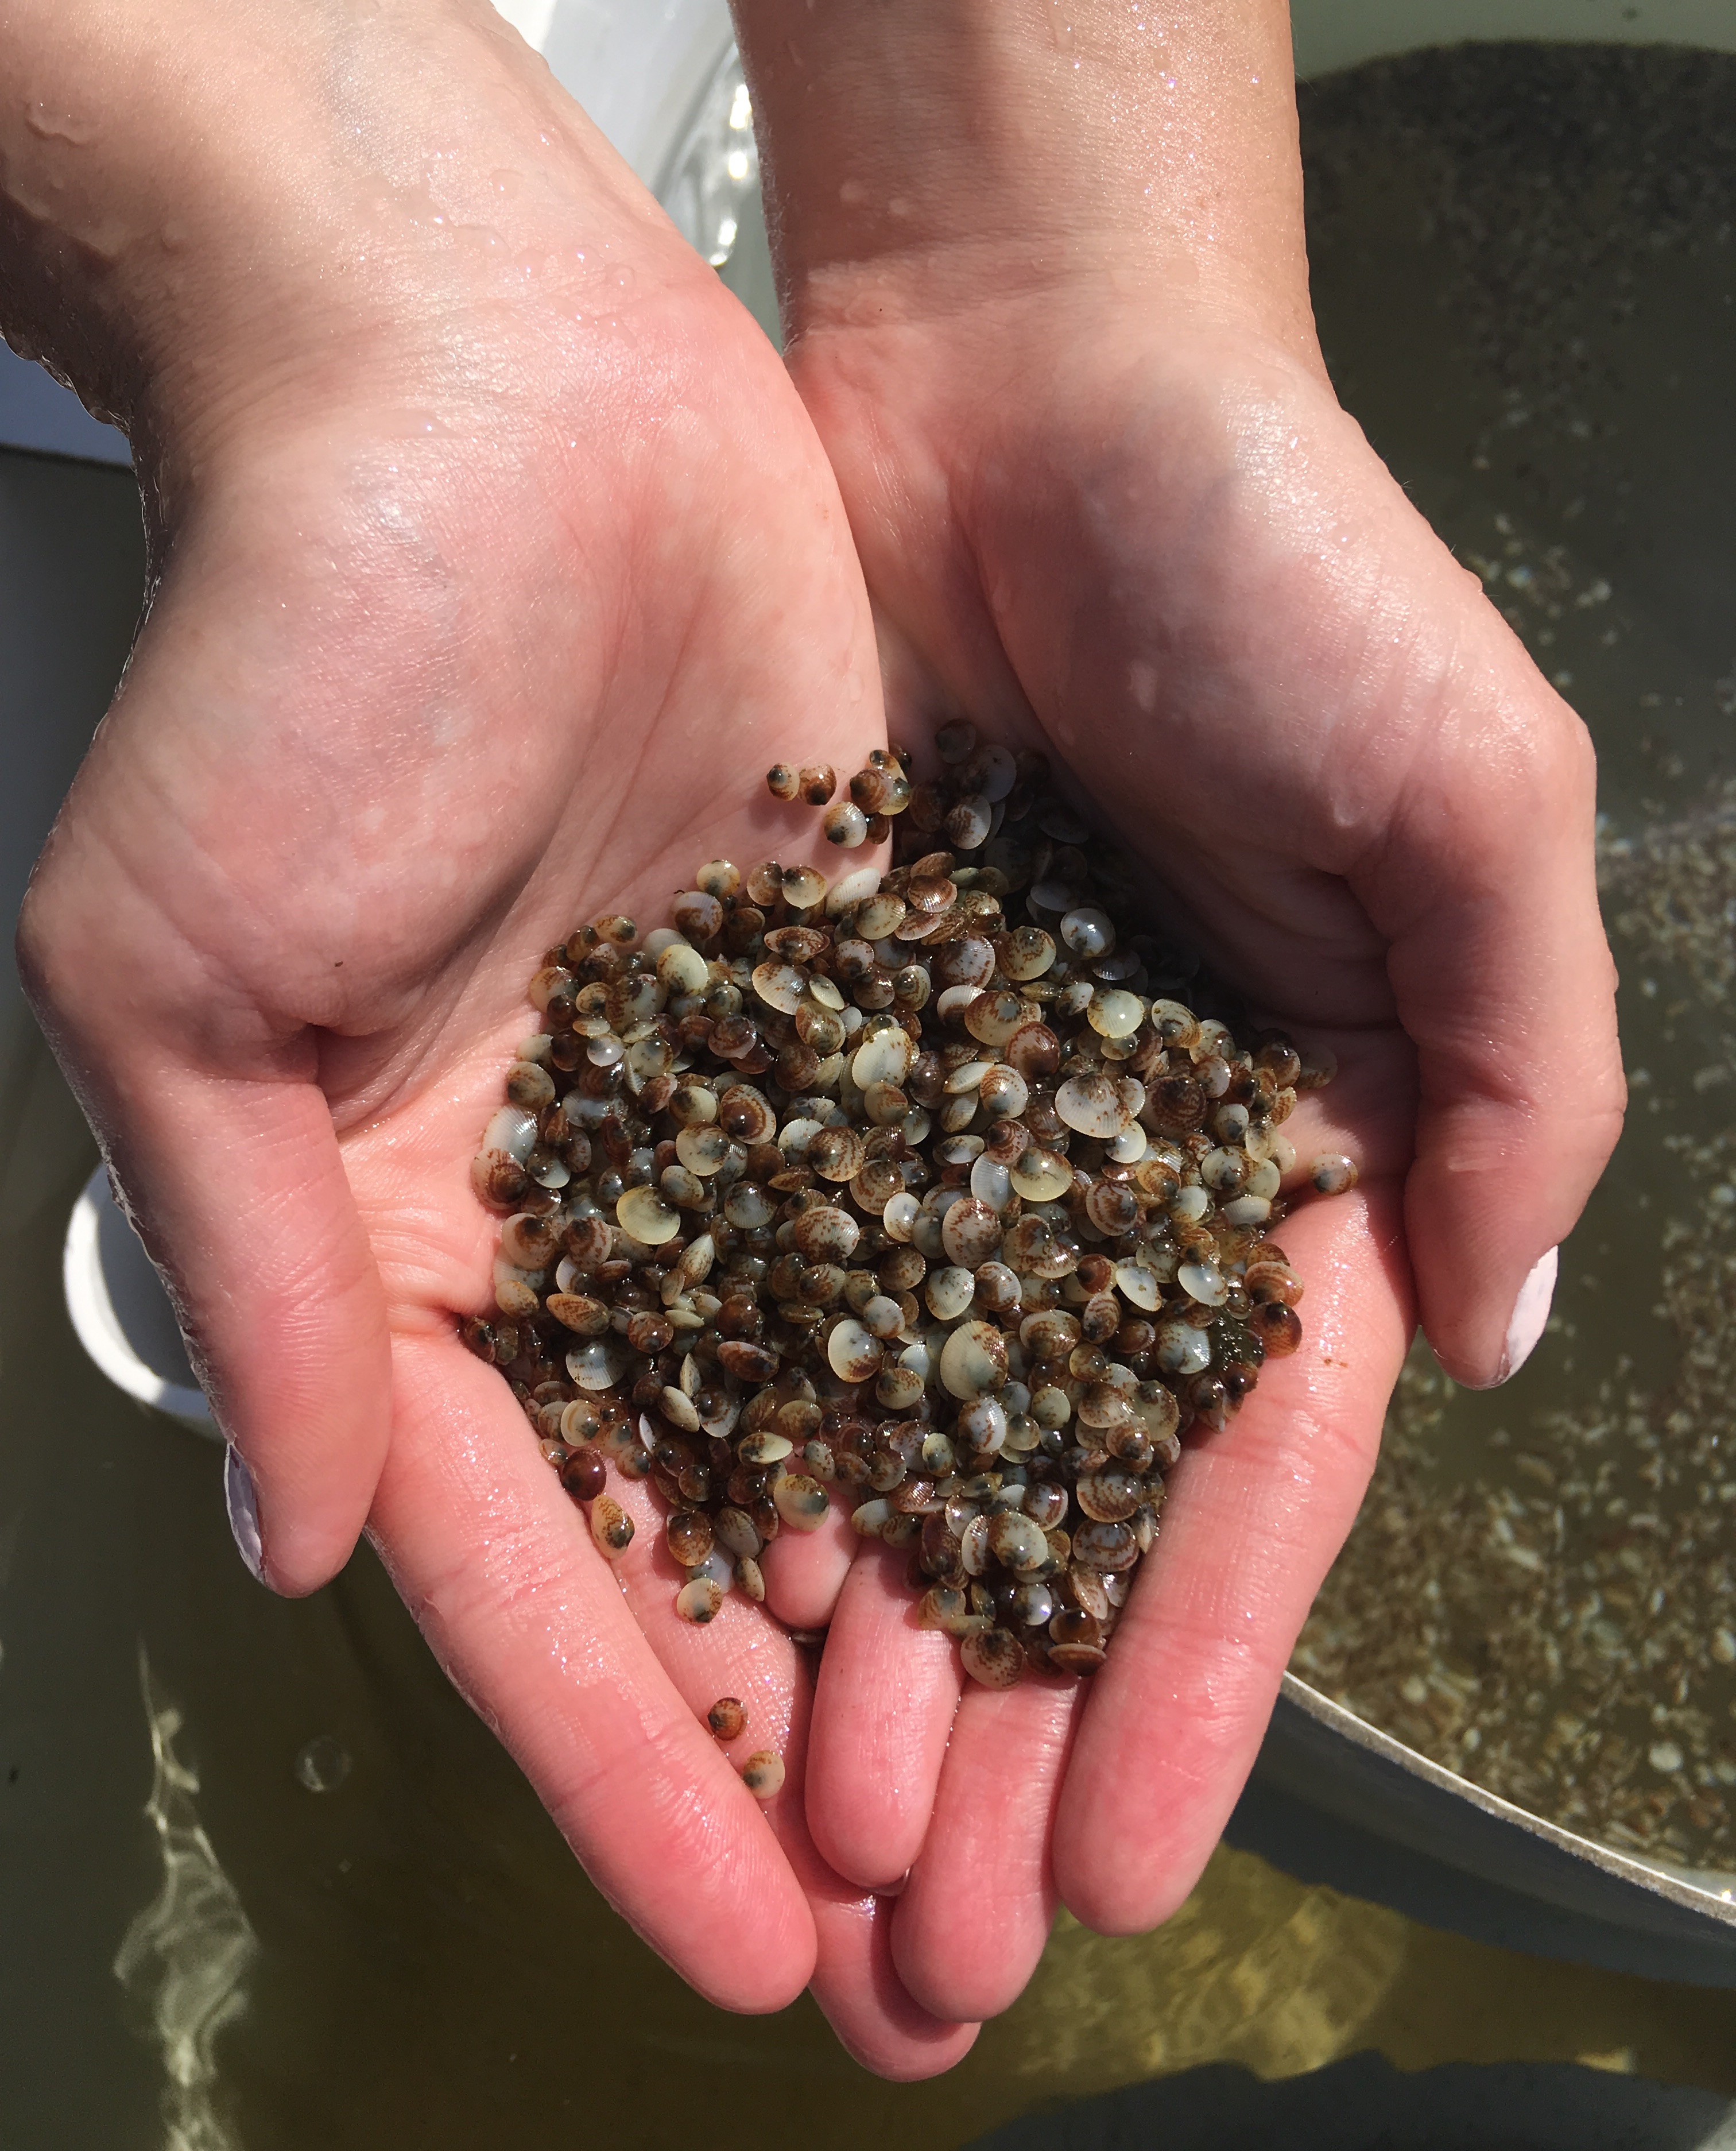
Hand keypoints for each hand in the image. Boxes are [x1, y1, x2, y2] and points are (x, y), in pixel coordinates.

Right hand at [9, 0, 967, 2065]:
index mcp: (402, 1240)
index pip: (517, 1561)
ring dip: (934, 1634)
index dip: (619, 1760)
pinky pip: (958, 1238)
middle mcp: (586, 1213)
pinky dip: (1019, 1394)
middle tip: (911, 1970)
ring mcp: (744, 1123)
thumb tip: (288, 1538)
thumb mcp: (181, 971)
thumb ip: (250, 1262)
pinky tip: (1091, 1559)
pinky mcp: (877, 1013)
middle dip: (800, 1757)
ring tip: (1029, 1831)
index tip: (728, 1941)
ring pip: (853, 1427)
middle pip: (705, 1542)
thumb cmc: (291, 655)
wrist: (483, 393)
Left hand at [732, 0, 1623, 2037]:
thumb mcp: (1475, 796)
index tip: (1132, 1868)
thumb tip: (1491, 1328)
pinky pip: (756, 1279)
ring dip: (854, 1651)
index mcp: (1287, 1147)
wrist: (1037, 380)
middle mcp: (1107, 1170)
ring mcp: (942, 1121)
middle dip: (1001, 1734)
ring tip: (804, 1860)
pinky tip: (695, 1614)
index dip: (1189, 1676)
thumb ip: (1517, 1063)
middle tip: (938, 1956)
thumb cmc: (1287, 559)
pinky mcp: (794, 1045)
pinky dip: (733, 1445)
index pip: (1240, 1475)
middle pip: (1048, 1511)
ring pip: (890, 1442)